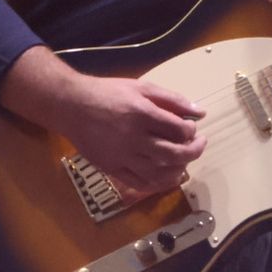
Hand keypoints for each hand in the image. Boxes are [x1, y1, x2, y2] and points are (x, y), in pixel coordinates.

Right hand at [60, 74, 206, 196]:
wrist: (72, 106)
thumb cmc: (108, 93)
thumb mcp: (141, 87)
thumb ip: (172, 99)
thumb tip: (199, 111)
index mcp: (142, 114)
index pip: (179, 130)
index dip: (191, 131)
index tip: (191, 128)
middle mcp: (134, 138)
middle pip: (173, 154)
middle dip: (193, 151)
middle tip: (199, 145)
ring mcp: (122, 156)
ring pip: (159, 172)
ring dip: (179, 169)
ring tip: (184, 161)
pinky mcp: (112, 168)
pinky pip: (139, 183)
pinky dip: (158, 183)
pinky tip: (167, 177)